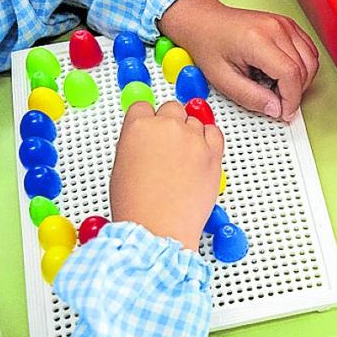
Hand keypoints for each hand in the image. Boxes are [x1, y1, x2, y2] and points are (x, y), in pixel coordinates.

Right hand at [110, 100, 223, 251]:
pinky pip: (214, 132)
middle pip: (171, 108)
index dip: (147, 121)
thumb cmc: (137, 206)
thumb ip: (136, 143)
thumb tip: (145, 139)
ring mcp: (192, 139)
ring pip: (194, 120)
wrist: (158, 229)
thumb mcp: (122, 166)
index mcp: (139, 126)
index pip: (144, 108)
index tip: (150, 129)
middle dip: (169, 123)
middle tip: (167, 146)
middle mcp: (167, 127)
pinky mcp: (213, 153)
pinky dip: (209, 139)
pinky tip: (200, 152)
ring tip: (182, 158)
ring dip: (189, 133)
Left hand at [158, 0, 319, 121]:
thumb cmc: (209, 44)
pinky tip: (283, 75)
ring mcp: (284, 24)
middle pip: (304, 68)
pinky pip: (308, 50)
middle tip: (278, 103)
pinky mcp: (288, 25)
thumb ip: (250, 97)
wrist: (205, 21)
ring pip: (311, 60)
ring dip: (301, 81)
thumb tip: (275, 109)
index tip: (285, 112)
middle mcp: (275, 28)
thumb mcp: (222, 79)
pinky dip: (302, 67)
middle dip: (296, 92)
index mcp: (257, 40)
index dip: (292, 98)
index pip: (290, 73)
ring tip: (278, 88)